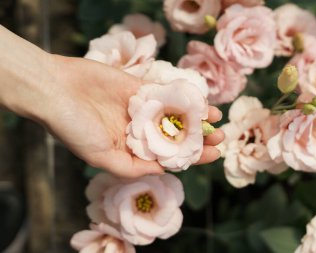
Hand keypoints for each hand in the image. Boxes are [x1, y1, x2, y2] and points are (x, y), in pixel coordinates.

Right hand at [39, 56, 223, 176]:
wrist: (55, 89)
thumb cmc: (74, 128)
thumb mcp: (101, 158)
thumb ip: (132, 167)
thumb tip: (164, 171)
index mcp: (130, 149)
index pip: (168, 156)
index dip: (192, 156)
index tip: (214, 155)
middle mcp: (137, 129)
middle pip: (175, 135)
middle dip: (198, 137)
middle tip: (220, 137)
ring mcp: (139, 107)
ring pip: (173, 113)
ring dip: (195, 116)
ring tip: (216, 119)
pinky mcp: (138, 87)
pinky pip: (164, 92)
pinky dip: (182, 96)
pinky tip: (199, 100)